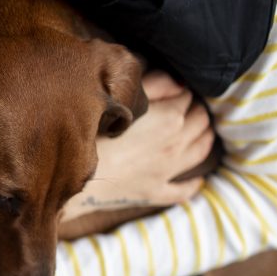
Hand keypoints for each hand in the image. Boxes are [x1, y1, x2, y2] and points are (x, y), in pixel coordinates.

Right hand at [64, 71, 214, 219]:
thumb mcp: (121, 97)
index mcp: (170, 117)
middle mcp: (176, 144)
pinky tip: (197, 180)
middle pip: (200, 121)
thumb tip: (179, 83)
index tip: (170, 90)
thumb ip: (154, 84)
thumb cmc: (91, 133)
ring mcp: (167, 171)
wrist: (71, 174)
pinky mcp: (153, 192)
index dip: (179, 90)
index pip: (186, 96)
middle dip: (196, 110)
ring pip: (200, 151)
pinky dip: (192, 185)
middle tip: (186, 106)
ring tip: (202, 131)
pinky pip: (181, 190)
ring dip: (205, 137)